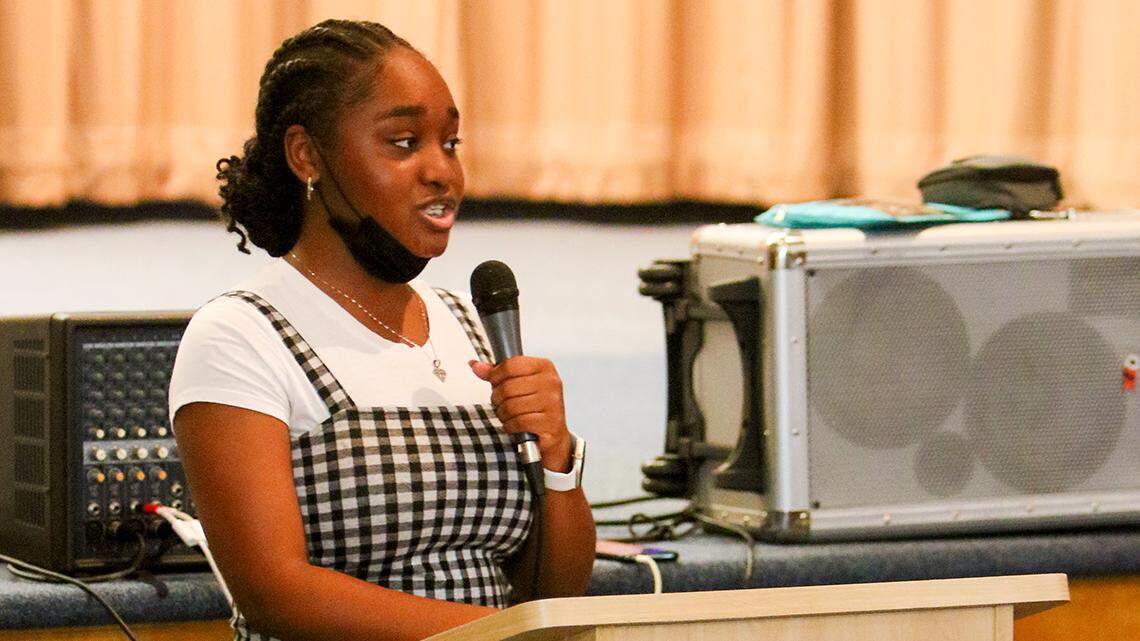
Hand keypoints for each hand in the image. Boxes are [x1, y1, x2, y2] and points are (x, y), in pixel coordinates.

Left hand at [469, 357, 571, 471]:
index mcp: (545, 366)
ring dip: (503, 414)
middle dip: (498, 399)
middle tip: (501, 403)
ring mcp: (553, 403)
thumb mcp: (518, 383)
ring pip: (512, 406)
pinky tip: (513, 425)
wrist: (553, 433)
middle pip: (508, 387)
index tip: (494, 383)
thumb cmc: (534, 406)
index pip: (511, 364)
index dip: (496, 375)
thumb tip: (475, 365)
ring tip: (508, 415)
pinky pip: (519, 422)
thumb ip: (497, 374)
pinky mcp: (550, 422)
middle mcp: (551, 382)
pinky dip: (510, 426)